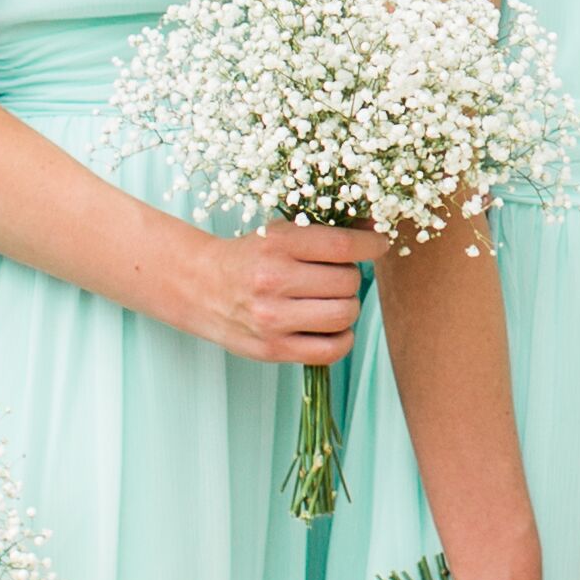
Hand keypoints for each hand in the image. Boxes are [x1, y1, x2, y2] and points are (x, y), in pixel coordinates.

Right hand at [168, 220, 377, 367]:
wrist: (201, 287)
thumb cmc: (250, 256)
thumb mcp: (280, 232)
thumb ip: (323, 232)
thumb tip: (374, 229)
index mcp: (277, 244)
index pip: (342, 246)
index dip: (372, 245)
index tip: (378, 245)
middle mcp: (273, 280)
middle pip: (348, 282)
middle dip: (351, 277)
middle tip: (335, 276)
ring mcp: (272, 319)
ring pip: (344, 314)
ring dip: (347, 306)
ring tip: (331, 300)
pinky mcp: (273, 349)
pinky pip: (332, 350)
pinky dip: (342, 338)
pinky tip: (331, 326)